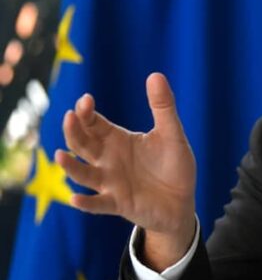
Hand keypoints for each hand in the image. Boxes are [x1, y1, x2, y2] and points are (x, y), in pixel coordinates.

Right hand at [56, 73, 196, 269]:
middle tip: (70, 117)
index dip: (85, 113)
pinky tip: (76, 198)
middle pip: (82, 144)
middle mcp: (108, 160)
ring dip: (71, 166)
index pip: (93, 124)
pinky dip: (86, 202)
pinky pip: (98, 204)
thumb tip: (155, 74)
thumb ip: (163, 107)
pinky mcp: (118, 203)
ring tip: (61, 155)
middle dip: (74, 132)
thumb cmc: (173, 166)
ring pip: (83, 174)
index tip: (85, 101)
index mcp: (118, 140)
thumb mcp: (171, 134)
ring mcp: (111, 183)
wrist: (182, 201)